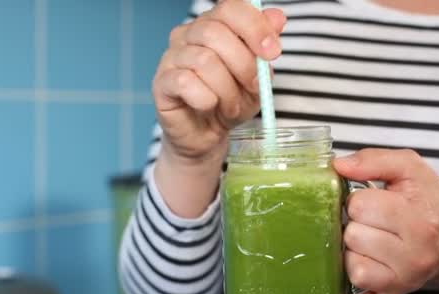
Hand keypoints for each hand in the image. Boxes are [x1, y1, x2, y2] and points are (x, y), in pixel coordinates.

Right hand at [153, 0, 285, 163]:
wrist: (207, 136)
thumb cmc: (229, 103)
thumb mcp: (257, 77)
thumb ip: (264, 46)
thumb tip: (277, 17)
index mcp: (213, 25)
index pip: (231, 7)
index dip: (255, 27)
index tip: (273, 52)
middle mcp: (188, 34)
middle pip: (216, 32)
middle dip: (244, 64)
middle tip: (254, 88)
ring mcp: (171, 57)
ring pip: (203, 60)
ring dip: (226, 89)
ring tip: (231, 106)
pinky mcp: (161, 82)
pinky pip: (185, 82)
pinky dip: (205, 98)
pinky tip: (208, 106)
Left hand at [333, 148, 438, 293]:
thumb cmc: (428, 201)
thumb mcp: (409, 168)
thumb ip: (373, 160)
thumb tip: (337, 165)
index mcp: (417, 219)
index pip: (360, 205)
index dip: (358, 199)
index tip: (369, 201)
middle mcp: (413, 254)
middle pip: (353, 237)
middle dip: (353, 225)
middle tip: (369, 223)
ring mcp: (404, 280)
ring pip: (353, 268)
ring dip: (352, 254)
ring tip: (366, 244)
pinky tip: (355, 285)